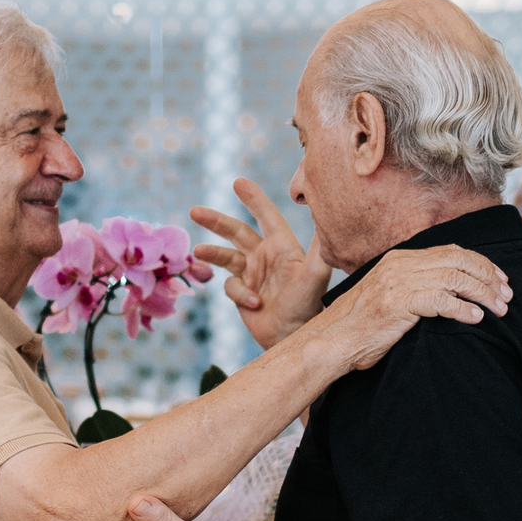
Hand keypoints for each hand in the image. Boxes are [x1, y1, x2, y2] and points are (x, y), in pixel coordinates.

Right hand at [191, 178, 331, 350]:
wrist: (292, 338)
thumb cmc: (307, 306)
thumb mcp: (314, 276)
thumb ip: (317, 250)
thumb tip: (326, 222)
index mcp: (282, 246)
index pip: (266, 216)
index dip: (253, 198)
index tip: (238, 182)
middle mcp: (266, 256)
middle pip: (236, 231)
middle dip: (216, 220)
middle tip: (194, 211)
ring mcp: (252, 274)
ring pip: (225, 255)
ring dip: (212, 252)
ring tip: (199, 252)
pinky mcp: (242, 292)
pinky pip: (230, 285)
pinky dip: (239, 293)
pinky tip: (254, 303)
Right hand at [314, 245, 512, 373]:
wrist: (332, 341)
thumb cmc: (362, 327)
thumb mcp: (390, 297)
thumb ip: (415, 287)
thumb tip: (450, 291)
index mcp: (400, 259)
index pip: (451, 251)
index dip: (481, 263)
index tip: (500, 280)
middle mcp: (401, 264)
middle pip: (458, 260)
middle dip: (488, 277)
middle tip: (507, 296)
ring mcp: (398, 282)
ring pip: (455, 278)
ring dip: (483, 294)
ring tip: (499, 309)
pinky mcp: (398, 303)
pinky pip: (441, 300)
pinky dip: (463, 308)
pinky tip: (476, 318)